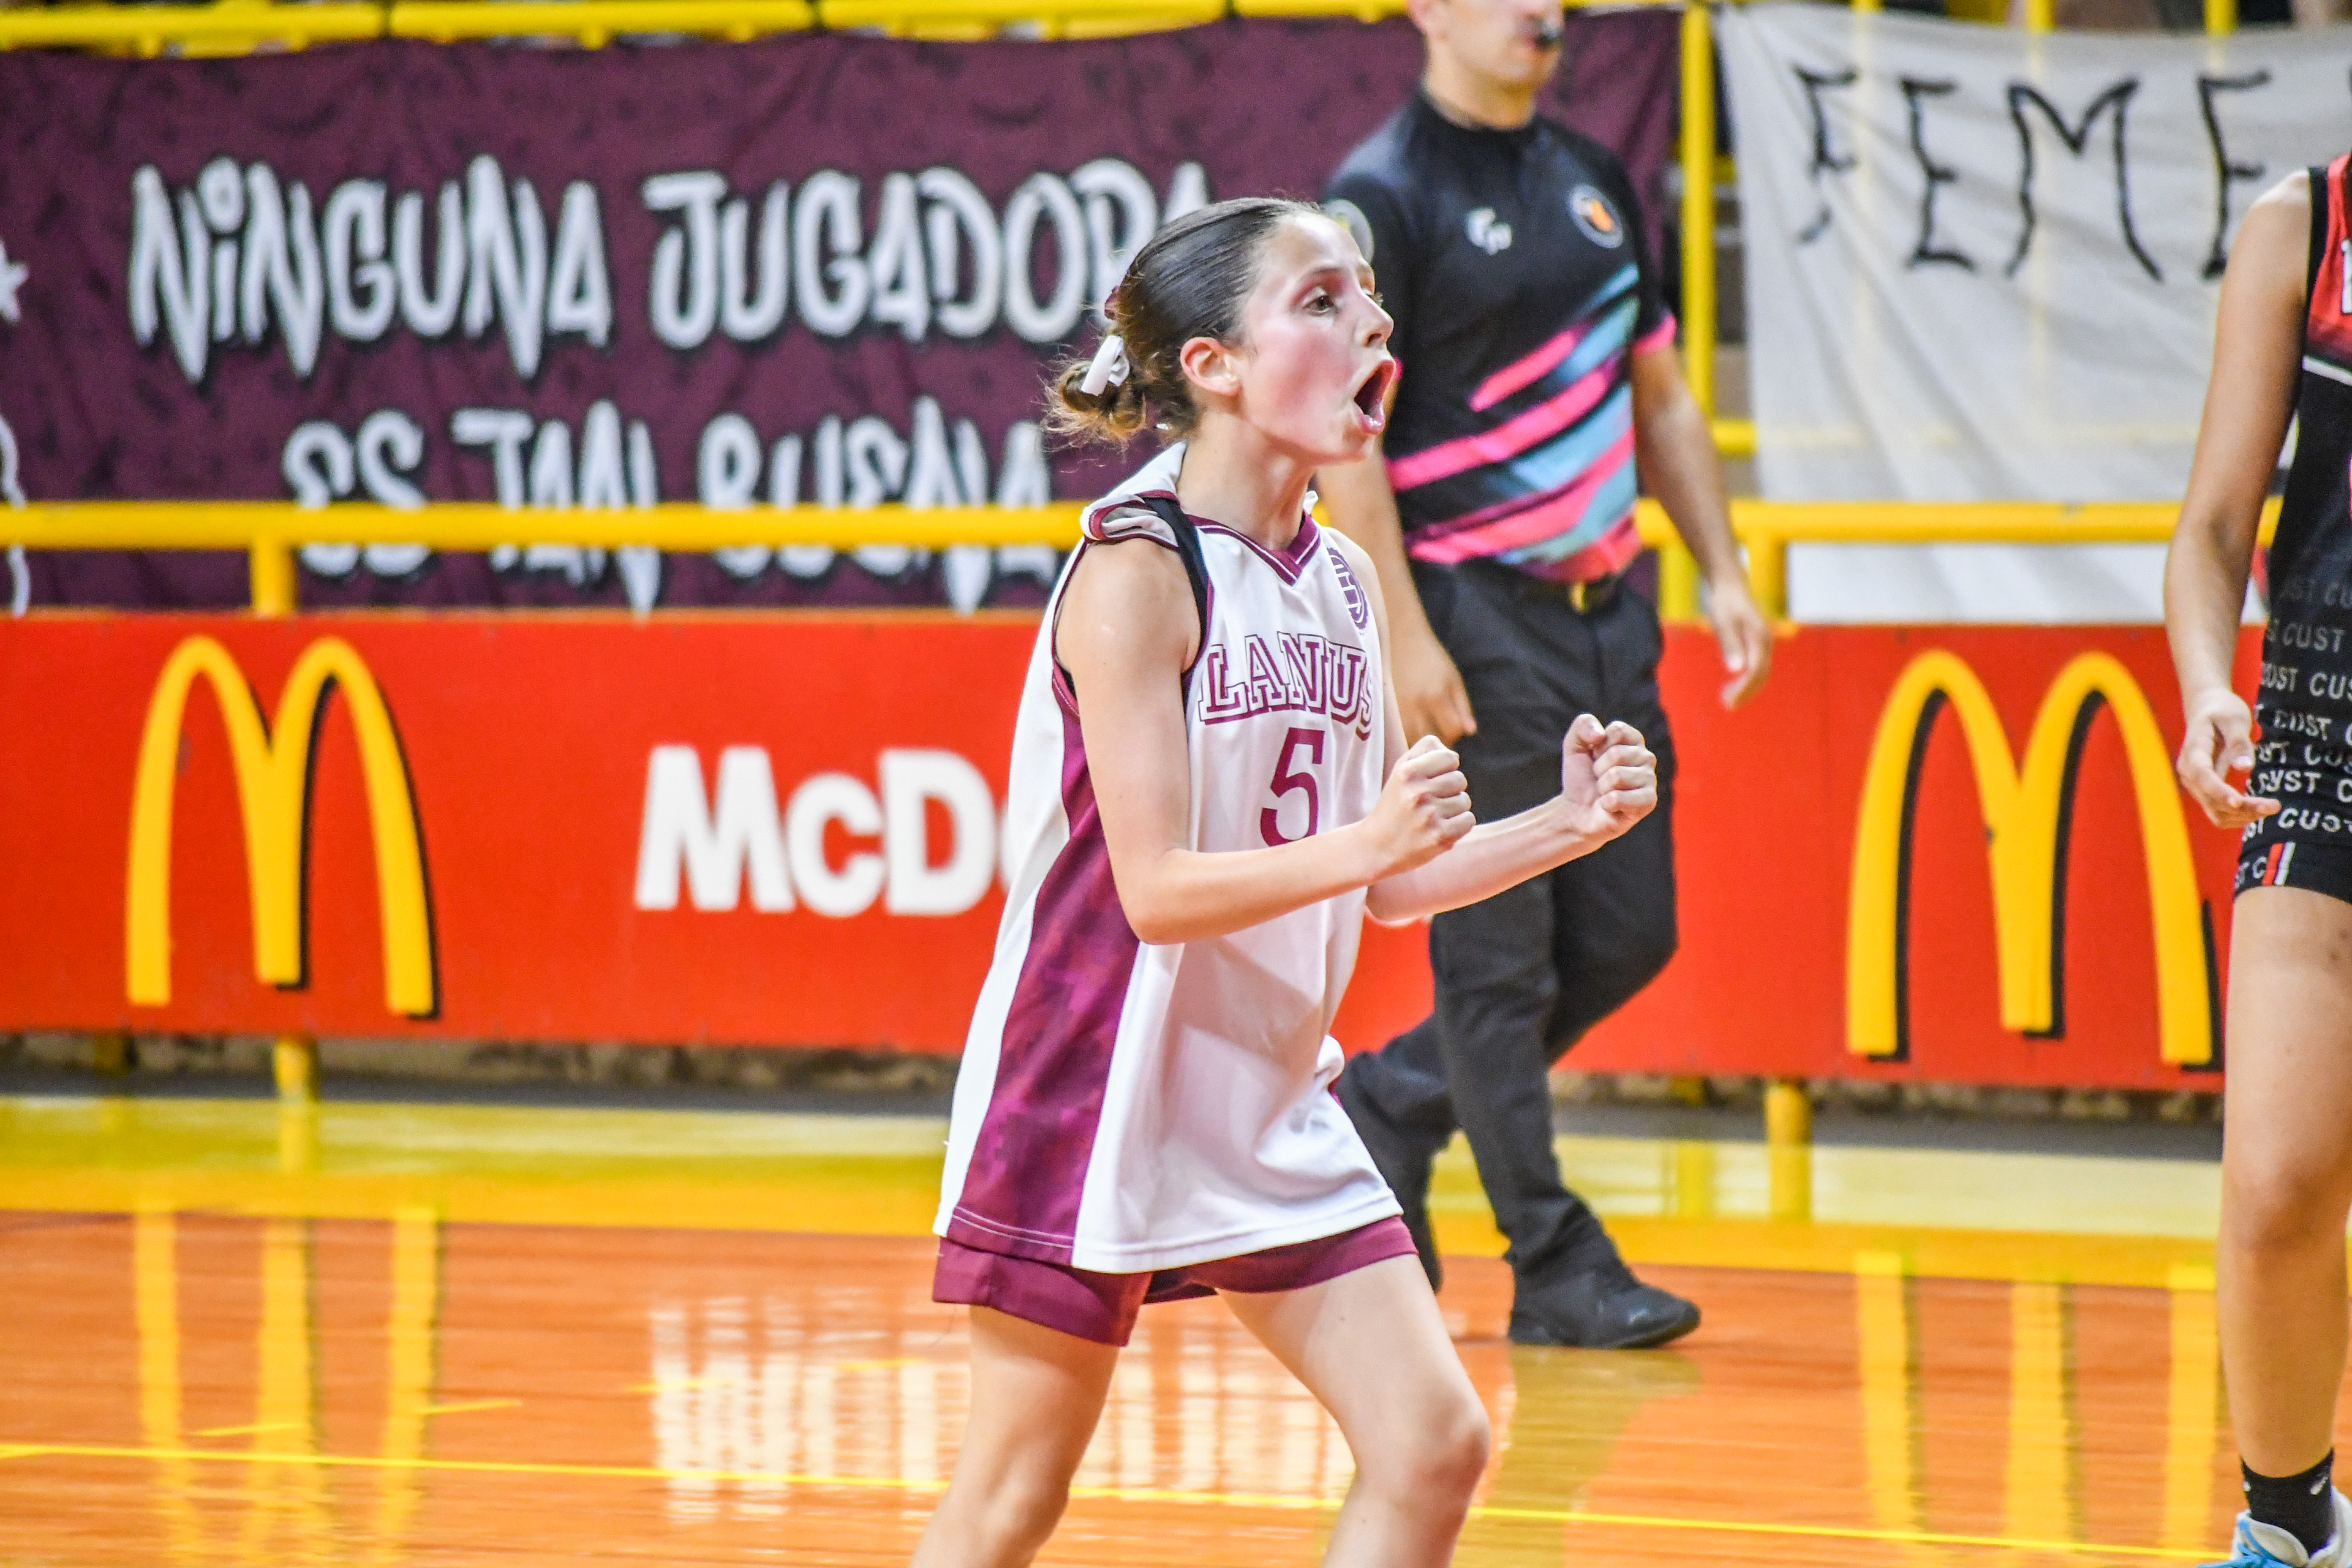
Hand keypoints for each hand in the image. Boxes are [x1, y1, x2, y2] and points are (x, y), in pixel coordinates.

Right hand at [1361, 734, 1474, 876]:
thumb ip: (1424, 751)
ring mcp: (1430, 816)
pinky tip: (1441, 827)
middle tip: (1431, 801)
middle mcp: (1417, 792)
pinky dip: (1459, 825)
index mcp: (1407, 772)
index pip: (1450, 757)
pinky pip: (1468, 820)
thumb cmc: (1395, 804)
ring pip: (1464, 800)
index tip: (1432, 780)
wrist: (1377, 847)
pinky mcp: (1440, 837)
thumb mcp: (1400, 771)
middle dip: (1450, 789)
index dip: (1445, 768)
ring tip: (1433, 816)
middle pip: (1460, 779)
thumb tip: (1452, 755)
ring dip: (1454, 808)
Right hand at [1391, 619, 1476, 744]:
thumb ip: (1462, 706)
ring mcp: (1398, 709)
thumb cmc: (1431, 656)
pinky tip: (1411, 728)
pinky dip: (1406, 735)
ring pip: (1412, 740)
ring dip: (1421, 740)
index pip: (1452, 730)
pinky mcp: (1386, 709)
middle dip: (1439, 740)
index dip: (1456, 732)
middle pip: (1431, 738)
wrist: (1400, 638)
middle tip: (1441, 733)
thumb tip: (1470, 732)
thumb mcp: (1453, 678)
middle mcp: (1416, 706)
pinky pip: (1397, 733)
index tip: (1454, 728)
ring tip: (1426, 731)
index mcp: (1437, 696)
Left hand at [1557, 715, 1656, 841]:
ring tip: (1604, 791)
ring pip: (1617, 776)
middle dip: (1598, 768)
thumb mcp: (1574, 745)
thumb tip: (1600, 734)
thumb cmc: (1581, 777)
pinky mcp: (1648, 802)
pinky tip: (1610, 806)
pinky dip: (1606, 803)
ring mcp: (1649, 780)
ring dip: (1602, 787)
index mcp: (1633, 740)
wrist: (1577, 810)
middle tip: (1599, 778)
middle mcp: (1646, 757)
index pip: (1617, 731)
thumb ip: (1583, 725)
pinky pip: (1619, 798)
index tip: (1595, 757)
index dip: (1598, 746)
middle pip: (1617, 754)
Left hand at [1707, 574, 1771, 707]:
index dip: (1742, 689)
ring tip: (1728, 700)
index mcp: (1759, 639)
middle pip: (1760, 675)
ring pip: (1760, 672)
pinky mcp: (1757, 643)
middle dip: (1745, 692)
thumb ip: (1730, 645)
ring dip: (1746, 688)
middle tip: (1727, 706)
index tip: (1727, 701)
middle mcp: (1765, 642)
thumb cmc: (1725, 602)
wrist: (1730, 585)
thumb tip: (1737, 670)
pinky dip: (1746, 679)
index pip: (1755, 671)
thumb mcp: (1724, 623)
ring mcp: (1763, 643)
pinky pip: (1756, 666)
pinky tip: (1732, 686)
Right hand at [2176, 687, 2278, 828]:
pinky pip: (2218, 811)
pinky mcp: (2205, 790)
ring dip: (2242, 816)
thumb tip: (2245, 768)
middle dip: (2242, 808)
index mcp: (2193, 753)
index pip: (2203, 777)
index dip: (2219, 792)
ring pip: (2215, 811)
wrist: (2207, 709)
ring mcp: (2195, 784)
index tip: (2239, 802)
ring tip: (2271, 807)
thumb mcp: (2234, 720)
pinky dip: (2238, 815)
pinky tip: (2258, 808)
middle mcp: (2189, 774)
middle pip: (2212, 800)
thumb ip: (2239, 743)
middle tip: (2275, 805)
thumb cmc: (2222, 711)